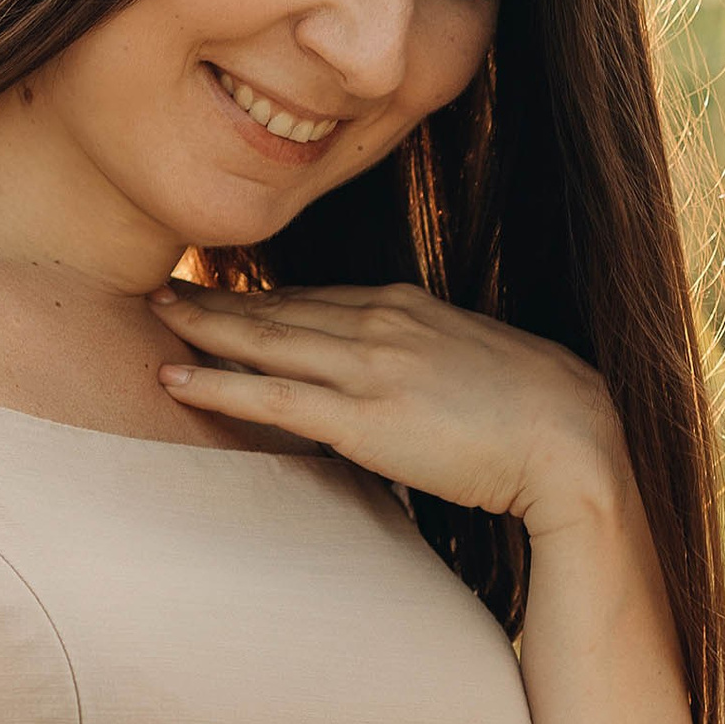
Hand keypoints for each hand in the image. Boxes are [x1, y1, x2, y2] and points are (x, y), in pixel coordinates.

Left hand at [152, 278, 621, 529]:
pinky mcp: (361, 418)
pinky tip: (173, 377)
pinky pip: (271, 396)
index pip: (318, 298)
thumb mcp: (480, 362)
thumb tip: (412, 382)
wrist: (571, 438)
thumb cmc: (540, 412)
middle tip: (163, 285)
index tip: (224, 291)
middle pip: (280, 308)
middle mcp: (379, 323)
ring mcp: (367, 367)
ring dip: (202, 327)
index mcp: (409, 306)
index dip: (265, 297)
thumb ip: (432, 360)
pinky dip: (217, 383)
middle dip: (217, 297)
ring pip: (264, 340)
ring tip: (154, 316)